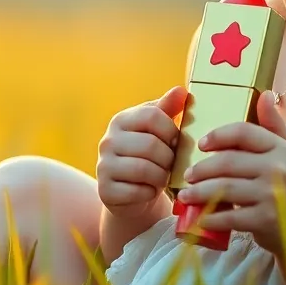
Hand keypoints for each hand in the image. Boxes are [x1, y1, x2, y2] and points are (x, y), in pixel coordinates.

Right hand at [96, 85, 186, 219]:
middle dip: (169, 158)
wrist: (130, 194)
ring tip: (163, 177)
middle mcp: (108, 141)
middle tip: (171, 164)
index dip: (171, 130)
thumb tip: (181, 90)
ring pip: (144, 169)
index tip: (175, 141)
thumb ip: (167, 110)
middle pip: (150, 145)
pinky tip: (149, 190)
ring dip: (161, 177)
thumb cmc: (149, 157)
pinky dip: (150, 193)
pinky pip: (137, 192)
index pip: (152, 116)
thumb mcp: (157, 131)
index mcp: (121, 120)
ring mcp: (104, 166)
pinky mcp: (105, 191)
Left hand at [175, 90, 285, 255]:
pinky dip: (211, 217)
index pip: (243, 132)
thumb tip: (265, 94)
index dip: (218, 135)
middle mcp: (277, 169)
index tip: (201, 145)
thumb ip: (273, 125)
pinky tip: (200, 217)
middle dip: (201, 169)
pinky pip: (230, 216)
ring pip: (224, 188)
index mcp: (279, 149)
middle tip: (187, 175)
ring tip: (186, 195)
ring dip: (200, 192)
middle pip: (228, 161)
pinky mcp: (265, 220)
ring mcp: (272, 195)